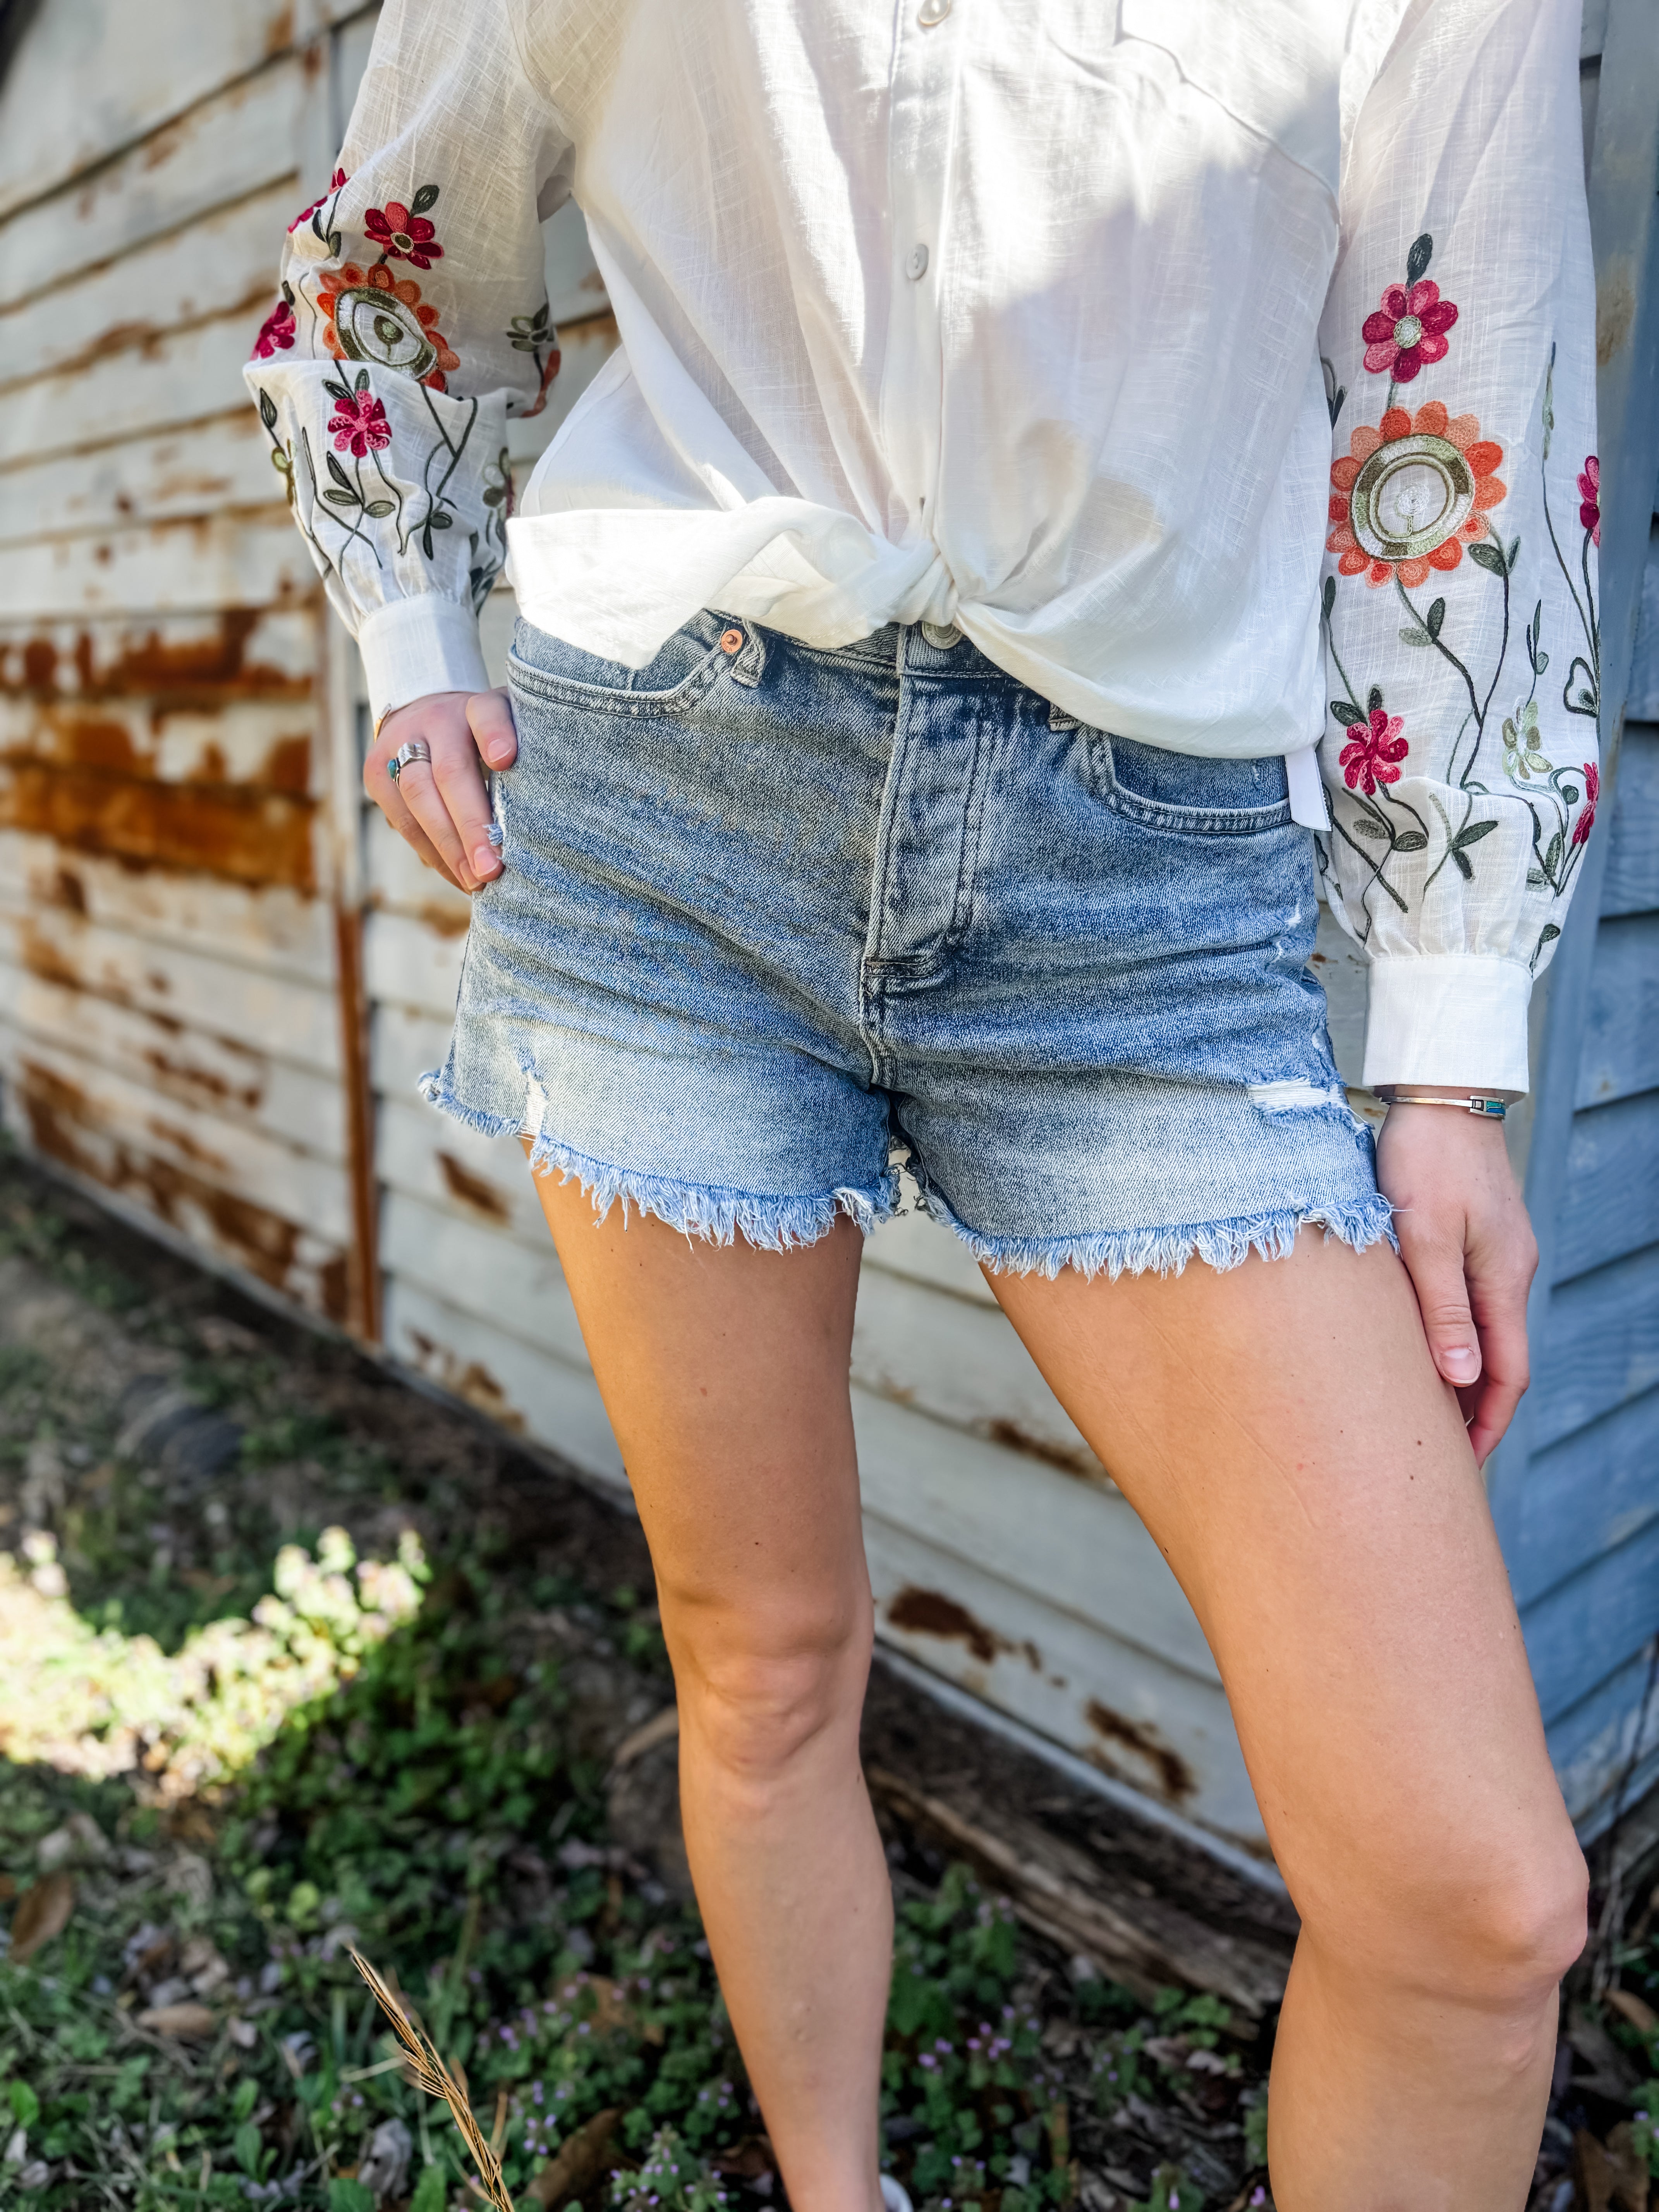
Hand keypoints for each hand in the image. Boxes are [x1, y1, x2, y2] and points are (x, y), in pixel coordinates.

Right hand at [366, 687, 517, 892]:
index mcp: (476, 707)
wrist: (425, 716)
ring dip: (448, 847)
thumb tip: (539, 833)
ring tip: (475, 882)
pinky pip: (402, 819)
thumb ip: (526, 768)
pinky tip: (458, 876)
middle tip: (492, 869)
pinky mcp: (376, 770)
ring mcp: (399, 742)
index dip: (495, 734)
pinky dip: (432, 853)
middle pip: (450, 771)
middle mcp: (436, 719)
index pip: (487, 713)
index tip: (505, 759)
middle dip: (471, 825)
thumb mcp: (512, 738)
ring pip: (418, 798)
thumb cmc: (485, 743)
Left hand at [1375, 1100, 1537, 1465]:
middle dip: (1471, 1410)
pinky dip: (1448, 1336)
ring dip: (1458, 1374)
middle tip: (1435, 1452)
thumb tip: (1461, 1379)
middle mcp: (1505, 1273)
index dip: (1485, 1423)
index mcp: (1500, 1280)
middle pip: (1497, 1359)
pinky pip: (1466, 1303)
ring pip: (1481, 1332)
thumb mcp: (1426, 1239)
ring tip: (1421, 1413)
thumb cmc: (1425, 1160)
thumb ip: (1442, 1309)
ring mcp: (1493, 1256)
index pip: (1506, 1374)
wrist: (1440, 1096)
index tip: (1461, 1464)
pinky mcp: (1473, 1238)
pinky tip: (1419, 1347)